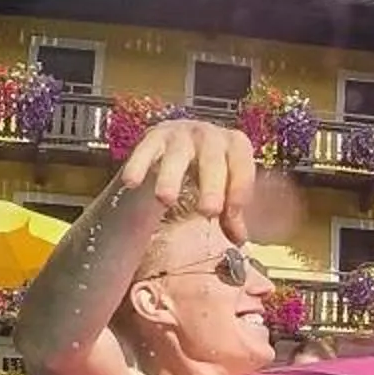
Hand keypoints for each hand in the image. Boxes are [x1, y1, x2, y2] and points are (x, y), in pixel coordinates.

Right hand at [115, 118, 255, 241]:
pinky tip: (132, 182)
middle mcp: (210, 135)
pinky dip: (138, 164)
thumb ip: (230, 213)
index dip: (238, 190)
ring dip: (171, 176)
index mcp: (235, 145)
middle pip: (212, 160)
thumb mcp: (224, 187)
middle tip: (208, 212)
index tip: (231, 215)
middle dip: (211, 186)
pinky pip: (145, 149)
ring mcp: (181, 134)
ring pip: (177, 154)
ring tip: (165, 199)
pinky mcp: (155, 136)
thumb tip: (238, 239)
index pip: (242, 167)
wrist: (181, 140)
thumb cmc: (209, 169)